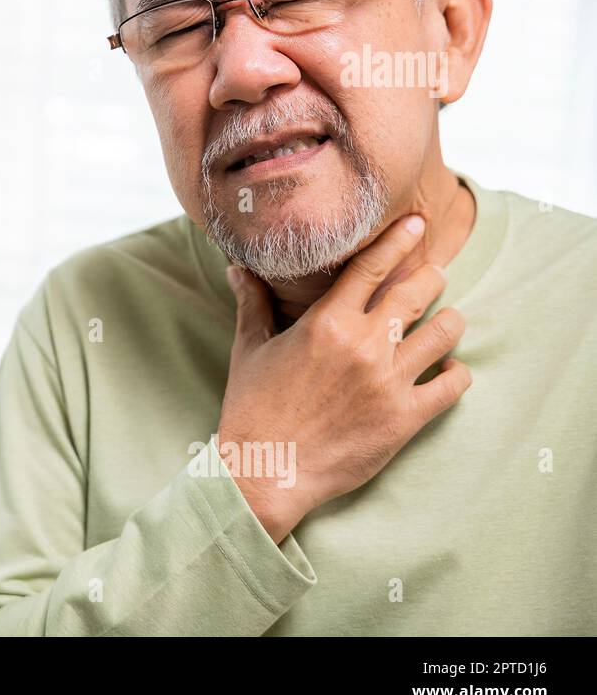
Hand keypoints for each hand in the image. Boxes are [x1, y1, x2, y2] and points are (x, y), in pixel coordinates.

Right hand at [217, 214, 470, 543]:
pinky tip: (448, 369)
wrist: (266, 471)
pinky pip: (452, 384)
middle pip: (417, 292)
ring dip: (450, 321)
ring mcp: (388, 382)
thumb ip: (253, 304)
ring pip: (444, 333)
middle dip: (432, 276)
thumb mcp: (250, 350)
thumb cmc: (253, 409)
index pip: (372, 267)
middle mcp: (362, 346)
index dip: (398, 240)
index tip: (417, 223)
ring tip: (447, 320)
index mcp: (325, 323)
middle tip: (435, 273)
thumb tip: (238, 268)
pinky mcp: (405, 418)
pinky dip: (456, 372)